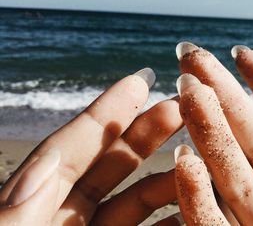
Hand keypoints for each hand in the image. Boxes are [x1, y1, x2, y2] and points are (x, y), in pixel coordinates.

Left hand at [0, 68, 183, 225]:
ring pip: (130, 201)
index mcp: (26, 205)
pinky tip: (186, 213)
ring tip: (196, 161)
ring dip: (165, 180)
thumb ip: (13, 217)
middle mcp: (58, 215)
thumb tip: (38, 171)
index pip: (69, 149)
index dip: (105, 112)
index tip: (140, 80)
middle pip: (107, 165)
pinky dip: (164, 223)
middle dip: (144, 133)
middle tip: (179, 106)